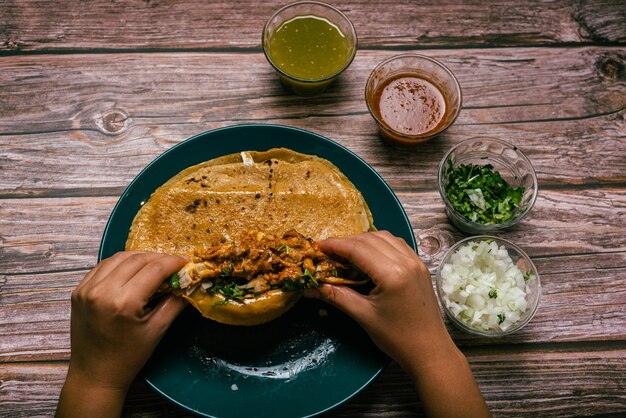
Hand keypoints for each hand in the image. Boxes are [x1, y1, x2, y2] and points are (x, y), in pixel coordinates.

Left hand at [57, 251, 187, 417]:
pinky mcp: (78, 290)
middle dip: (159, 258)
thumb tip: (189, 282)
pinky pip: (103, 266)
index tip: (186, 262)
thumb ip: (175, 302)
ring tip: (155, 264)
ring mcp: (86, 289)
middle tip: (174, 264)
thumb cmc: (128, 357)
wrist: (94, 375)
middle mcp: (102, 291)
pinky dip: (121, 263)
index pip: (154, 269)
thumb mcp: (157, 330)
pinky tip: (132, 270)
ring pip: (119, 258)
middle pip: (137, 259)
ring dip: (140, 257)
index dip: (173, 262)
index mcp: (123, 303)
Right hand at [305, 231, 448, 367]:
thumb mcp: (363, 316)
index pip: (358, 249)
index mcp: (392, 274)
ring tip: (346, 252)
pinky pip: (397, 245)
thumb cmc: (397, 337)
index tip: (318, 247)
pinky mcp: (420, 266)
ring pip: (385, 237)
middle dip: (347, 241)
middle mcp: (406, 261)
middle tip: (328, 251)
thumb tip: (310, 288)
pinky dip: (379, 244)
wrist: (430, 350)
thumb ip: (336, 296)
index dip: (336, 244)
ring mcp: (416, 261)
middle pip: (370, 239)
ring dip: (363, 240)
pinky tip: (369, 255)